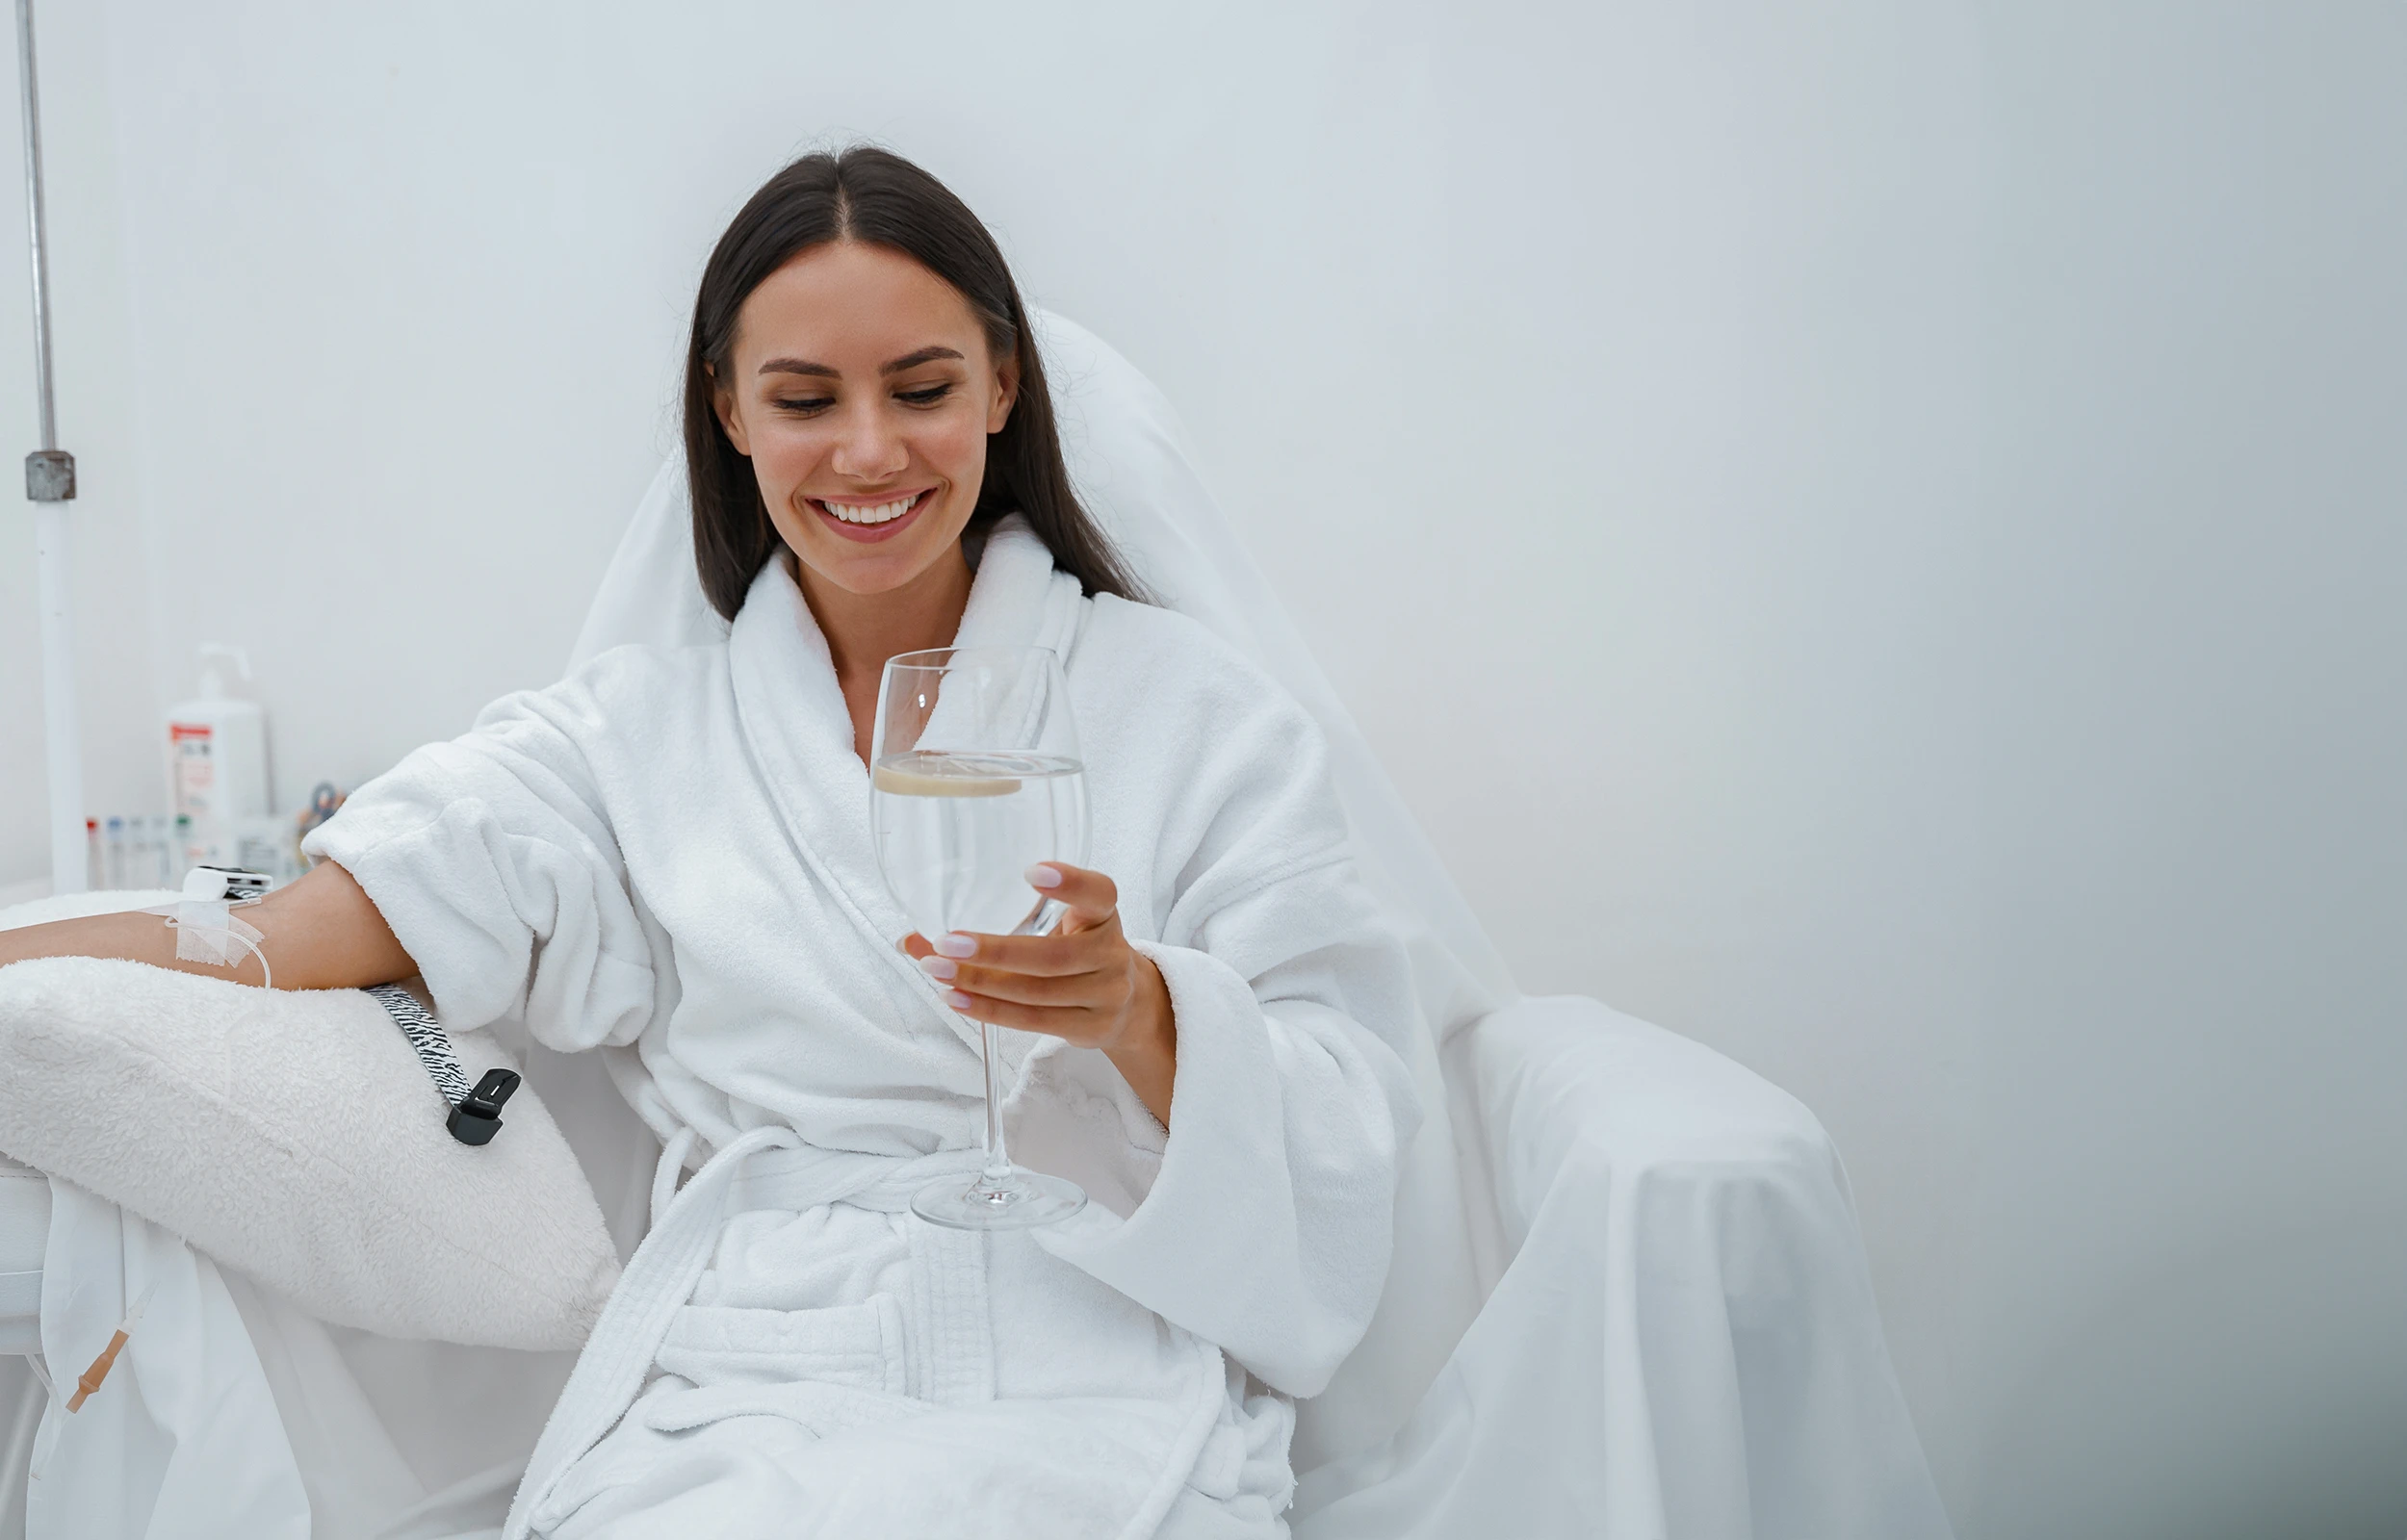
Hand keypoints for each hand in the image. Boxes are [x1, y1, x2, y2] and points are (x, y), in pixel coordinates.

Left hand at [902, 862, 1176, 1124]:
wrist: (1126, 1006)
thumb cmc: (1074, 953)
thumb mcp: (1051, 929)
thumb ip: (995, 924)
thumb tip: (912, 938)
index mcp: (1103, 915)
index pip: (1099, 893)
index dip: (1071, 882)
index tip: (1032, 872)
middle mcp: (1111, 953)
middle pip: (1053, 957)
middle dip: (995, 951)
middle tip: (947, 941)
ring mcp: (1106, 995)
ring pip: (1037, 993)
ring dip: (981, 984)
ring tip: (939, 972)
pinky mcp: (1091, 1028)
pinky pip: (1033, 1022)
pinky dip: (990, 1011)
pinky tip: (957, 999)